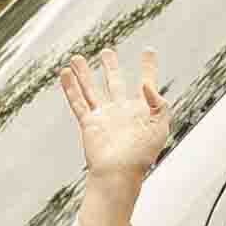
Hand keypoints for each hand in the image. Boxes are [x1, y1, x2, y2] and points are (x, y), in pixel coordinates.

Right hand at [60, 49, 169, 185]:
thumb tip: (145, 85)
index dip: (148, 67)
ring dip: (84, 74)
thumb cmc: (142, 156)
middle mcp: (121, 111)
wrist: (119, 174)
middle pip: (115, 82)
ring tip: (77, 58)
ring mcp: (104, 116)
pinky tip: (65, 75)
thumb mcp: (160, 127)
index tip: (148, 51)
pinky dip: (71, 88)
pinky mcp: (89, 123)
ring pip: (92, 89)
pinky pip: (78, 102)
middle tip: (107, 52)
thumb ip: (159, 103)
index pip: (147, 83)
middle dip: (111, 67)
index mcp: (142, 111)